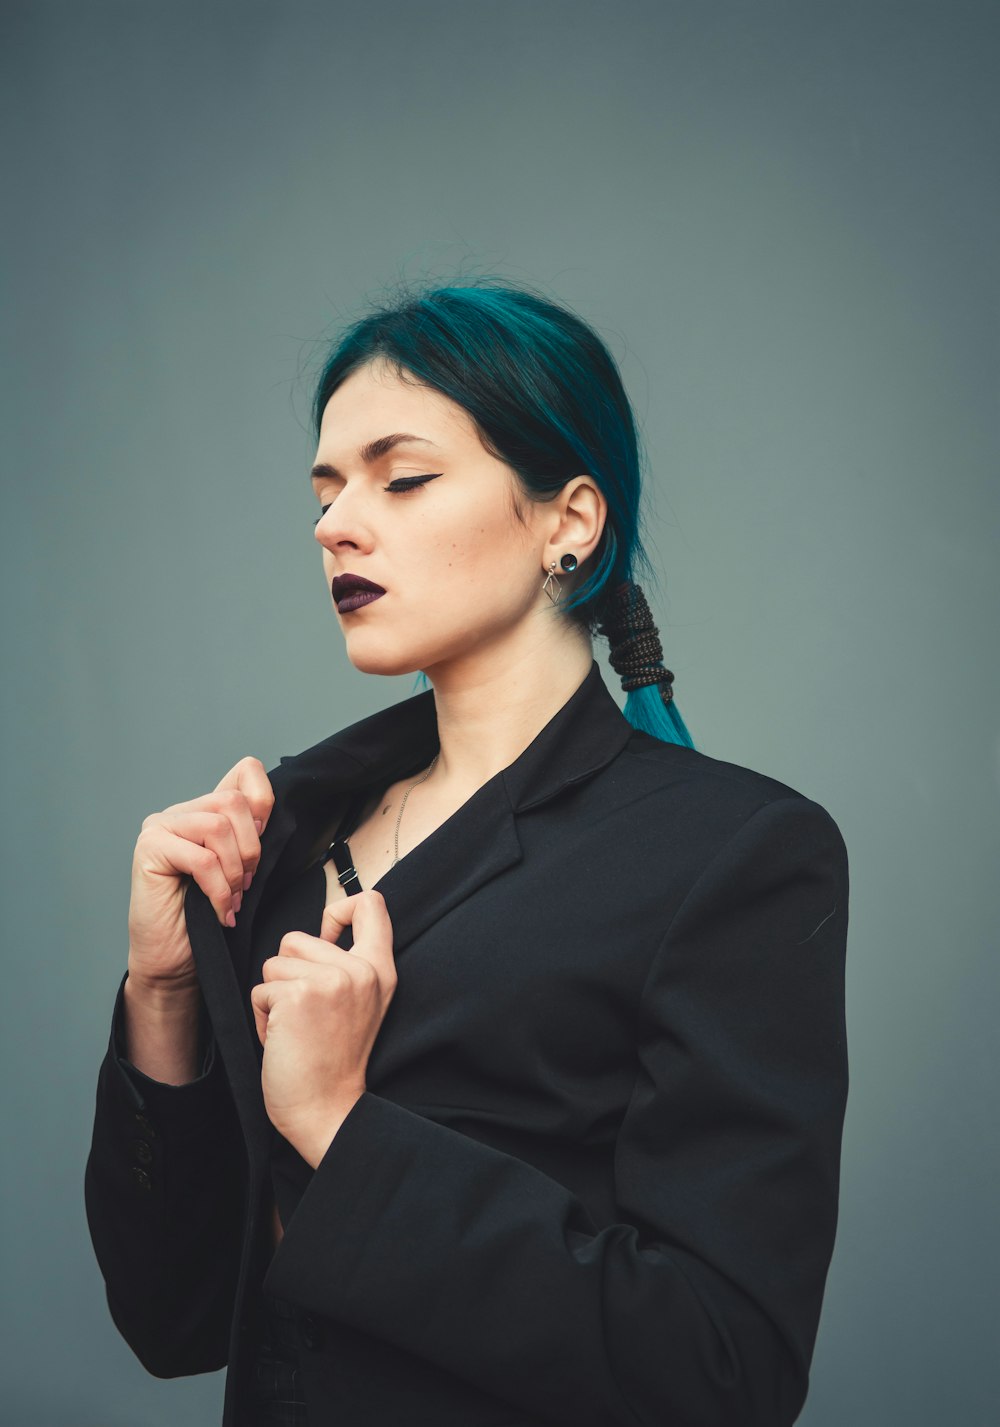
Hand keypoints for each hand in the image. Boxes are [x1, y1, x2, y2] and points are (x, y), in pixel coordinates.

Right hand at [128, 756, 274, 991]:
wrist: (174, 963)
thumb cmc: (207, 921)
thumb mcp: (242, 873)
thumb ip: (250, 839)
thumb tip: (272, 815)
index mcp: (207, 811)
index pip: (245, 772)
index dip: (265, 799)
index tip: (264, 839)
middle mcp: (181, 812)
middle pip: (234, 802)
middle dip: (251, 849)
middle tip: (247, 885)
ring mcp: (161, 827)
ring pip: (218, 826)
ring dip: (235, 871)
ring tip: (232, 899)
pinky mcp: (149, 849)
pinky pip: (201, 858)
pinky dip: (219, 890)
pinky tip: (220, 911)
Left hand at [250, 890, 397, 1167]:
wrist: (327, 1111)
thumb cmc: (333, 1061)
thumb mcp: (362, 1003)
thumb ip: (350, 963)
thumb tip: (320, 929)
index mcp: (380, 969)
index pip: (371, 902)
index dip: (340, 908)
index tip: (328, 938)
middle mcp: (360, 969)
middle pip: (297, 935)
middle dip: (287, 972)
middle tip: (305, 1013)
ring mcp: (330, 980)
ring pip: (274, 962)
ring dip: (273, 996)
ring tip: (294, 1028)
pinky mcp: (298, 995)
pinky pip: (260, 989)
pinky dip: (260, 1016)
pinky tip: (282, 1040)